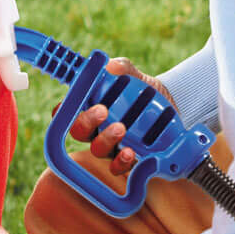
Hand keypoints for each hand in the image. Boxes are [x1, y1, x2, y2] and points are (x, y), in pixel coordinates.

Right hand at [67, 59, 172, 177]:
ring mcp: (111, 146)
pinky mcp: (128, 160)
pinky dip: (120, 162)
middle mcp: (97, 129)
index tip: (68, 103)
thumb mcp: (136, 76)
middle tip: (101, 110)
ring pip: (97, 149)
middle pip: (79, 132)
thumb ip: (123, 68)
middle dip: (86, 122)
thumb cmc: (144, 90)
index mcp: (92, 108)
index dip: (62, 110)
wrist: (172, 106)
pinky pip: (117, 167)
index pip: (67, 112)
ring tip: (120, 128)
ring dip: (105, 140)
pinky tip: (129, 152)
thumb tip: (111, 66)